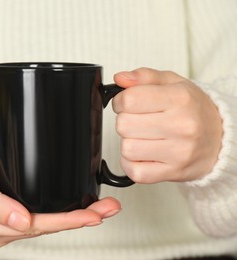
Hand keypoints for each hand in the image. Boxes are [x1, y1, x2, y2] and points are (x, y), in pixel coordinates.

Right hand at [0, 136, 120, 248]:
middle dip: (79, 219)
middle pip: (46, 227)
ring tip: (104, 208)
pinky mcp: (10, 212)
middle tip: (110, 209)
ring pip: (46, 223)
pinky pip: (40, 216)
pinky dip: (62, 212)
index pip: (35, 226)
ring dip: (75, 216)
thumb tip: (21, 223)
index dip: (65, 222)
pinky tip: (80, 207)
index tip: (92, 216)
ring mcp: (6, 222)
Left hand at [112, 68, 222, 182]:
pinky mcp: (173, 172)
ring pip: (127, 149)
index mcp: (180, 99)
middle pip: (123, 125)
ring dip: (129, 143)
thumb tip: (120, 79)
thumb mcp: (172, 83)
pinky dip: (132, 164)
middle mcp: (182, 126)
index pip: (129, 99)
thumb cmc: (192, 109)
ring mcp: (179, 152)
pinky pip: (135, 172)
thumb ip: (144, 77)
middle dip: (125, 121)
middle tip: (138, 121)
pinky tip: (142, 154)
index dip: (120, 101)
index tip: (126, 103)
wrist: (220, 139)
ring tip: (143, 137)